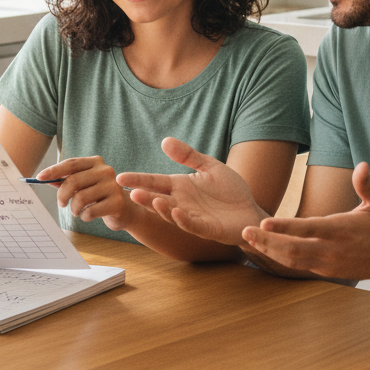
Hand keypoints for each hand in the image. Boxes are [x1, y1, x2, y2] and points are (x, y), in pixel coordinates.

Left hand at [41, 156, 132, 231]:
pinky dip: (84, 216)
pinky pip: (90, 212)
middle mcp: (106, 171)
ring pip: (80, 198)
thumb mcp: (84, 184)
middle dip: (62, 195)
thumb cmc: (99, 195)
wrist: (124, 209)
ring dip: (74, 209)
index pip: (71, 163)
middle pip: (73, 181)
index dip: (54, 170)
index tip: (39, 177)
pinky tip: (88, 215)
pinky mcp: (116, 203)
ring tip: (77, 211)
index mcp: (96, 162)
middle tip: (61, 203)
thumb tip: (44, 178)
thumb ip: (66, 180)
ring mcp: (113, 186)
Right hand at [116, 137, 266, 245]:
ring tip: (151, 200)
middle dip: (144, 197)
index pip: (155, 182)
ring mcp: (193, 216)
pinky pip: (192, 225)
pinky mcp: (207, 228)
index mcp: (181, 186)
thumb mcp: (210, 166)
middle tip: (129, 192)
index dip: (138, 180)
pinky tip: (176, 211)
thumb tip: (165, 140)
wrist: (250, 211)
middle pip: (158, 199)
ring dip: (162, 209)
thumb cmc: (230, 190)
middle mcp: (182, 202)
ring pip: (172, 214)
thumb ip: (188, 155)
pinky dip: (183, 220)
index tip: (119, 177)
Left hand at [242, 162, 369, 280]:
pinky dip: (278, 258)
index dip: (286, 227)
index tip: (264, 221)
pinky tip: (262, 250)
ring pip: (291, 261)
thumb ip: (367, 184)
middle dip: (267, 241)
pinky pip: (296, 266)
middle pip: (293, 249)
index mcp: (341, 230)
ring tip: (247, 240)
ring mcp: (327, 263)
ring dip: (268, 251)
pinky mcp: (324, 271)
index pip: (309, 228)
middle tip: (244, 232)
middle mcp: (331, 249)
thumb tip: (362, 165)